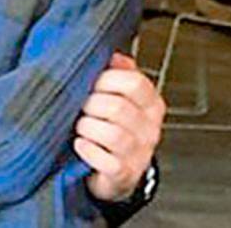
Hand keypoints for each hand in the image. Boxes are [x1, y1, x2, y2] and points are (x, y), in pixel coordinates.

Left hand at [75, 53, 164, 200]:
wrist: (115, 170)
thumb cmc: (112, 126)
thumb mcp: (119, 96)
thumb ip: (117, 73)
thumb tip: (113, 54)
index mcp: (150, 104)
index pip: (134, 82)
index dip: (106, 79)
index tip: (91, 82)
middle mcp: (149, 129)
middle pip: (117, 107)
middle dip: (90, 104)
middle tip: (80, 107)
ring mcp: (139, 154)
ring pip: (112, 134)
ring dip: (86, 128)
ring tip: (80, 126)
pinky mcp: (124, 174)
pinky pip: (107, 161)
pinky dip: (88, 151)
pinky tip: (80, 144)